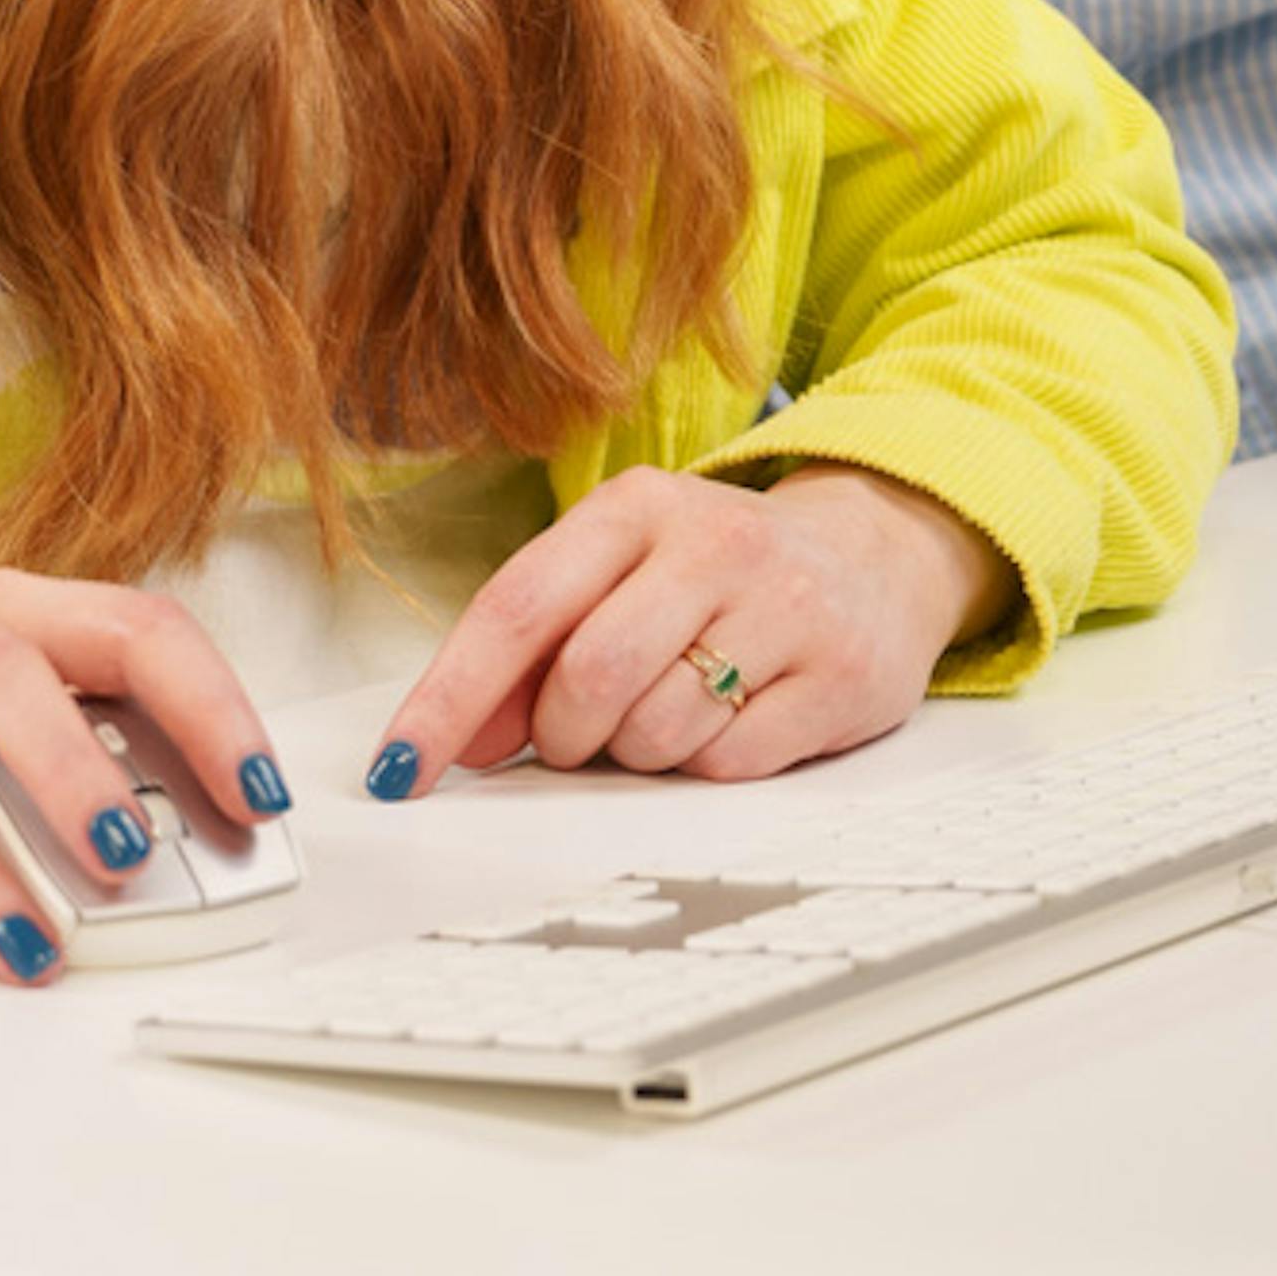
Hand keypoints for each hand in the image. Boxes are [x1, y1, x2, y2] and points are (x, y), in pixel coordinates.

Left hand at [368, 464, 1009, 798]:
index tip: (401, 768)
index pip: (519, 605)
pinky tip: (728, 719)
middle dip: (565, 734)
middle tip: (583, 734)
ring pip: (656, 732)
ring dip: (639, 753)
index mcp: (637, 506)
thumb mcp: (622, 573)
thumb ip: (535, 646)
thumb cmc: (718, 574)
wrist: (874, 555)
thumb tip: (461, 739)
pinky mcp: (839, 676)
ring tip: (671, 710)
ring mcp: (784, 607)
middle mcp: (712, 543)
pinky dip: (706, 764)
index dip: (449, 697)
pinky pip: (727, 763)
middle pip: (587, 677)